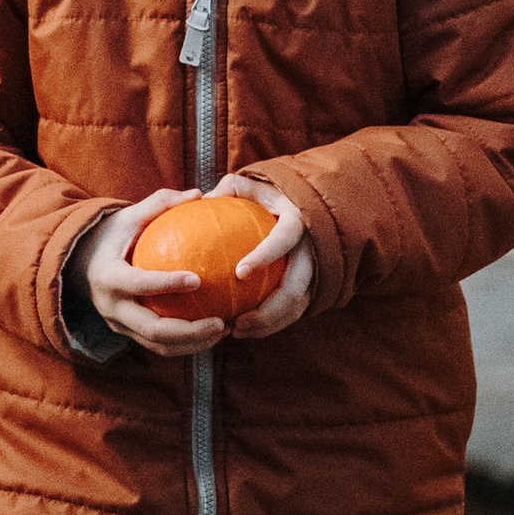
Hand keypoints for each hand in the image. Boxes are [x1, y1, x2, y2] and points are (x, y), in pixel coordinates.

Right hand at [83, 187, 224, 353]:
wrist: (79, 263)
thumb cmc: (111, 234)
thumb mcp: (130, 215)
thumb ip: (162, 203)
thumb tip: (199, 194)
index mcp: (109, 276)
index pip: (139, 284)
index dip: (167, 284)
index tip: (199, 279)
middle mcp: (112, 307)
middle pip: (153, 329)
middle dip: (190, 332)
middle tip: (222, 322)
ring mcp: (119, 325)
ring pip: (158, 346)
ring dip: (193, 343)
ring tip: (224, 330)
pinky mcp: (128, 334)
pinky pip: (158, 346)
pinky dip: (186, 344)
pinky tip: (212, 332)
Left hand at [212, 171, 315, 340]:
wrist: (302, 206)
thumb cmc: (267, 193)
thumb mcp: (251, 183)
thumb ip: (230, 189)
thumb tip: (200, 199)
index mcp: (297, 221)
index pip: (285, 239)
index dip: (266, 255)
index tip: (240, 272)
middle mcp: (311, 249)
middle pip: (295, 288)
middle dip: (268, 311)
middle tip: (236, 322)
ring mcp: (314, 271)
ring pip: (296, 307)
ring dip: (268, 324)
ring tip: (235, 331)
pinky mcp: (310, 287)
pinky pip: (293, 312)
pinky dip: (270, 324)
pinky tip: (243, 329)